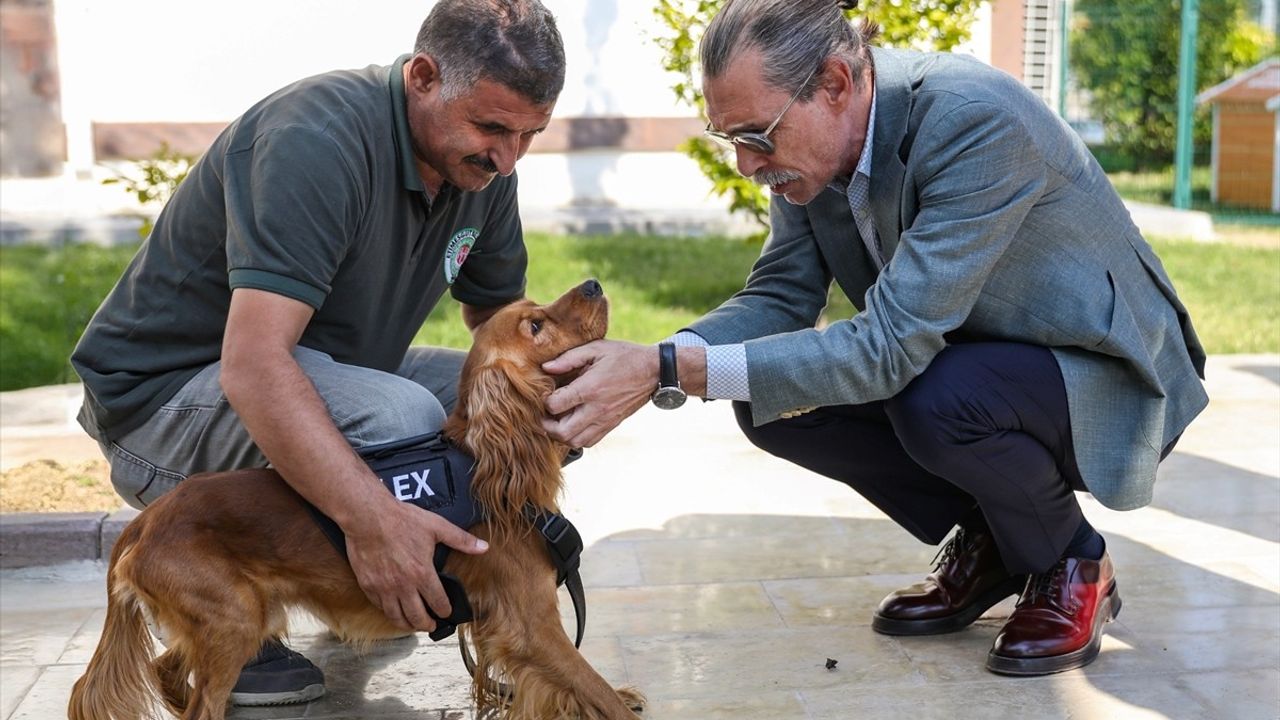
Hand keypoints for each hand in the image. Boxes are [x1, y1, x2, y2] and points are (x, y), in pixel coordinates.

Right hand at [343, 497, 487, 631]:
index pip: (438, 603)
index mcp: (422, 573)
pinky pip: (379, 606)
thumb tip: (483, 547)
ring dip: (407, 624)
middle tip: (431, 625)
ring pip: (397, 617)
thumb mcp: (436, 526)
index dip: (445, 611)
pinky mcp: (368, 586)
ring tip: (413, 624)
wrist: (368, 516)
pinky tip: (393, 610)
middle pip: (417, 617)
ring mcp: (384, 588)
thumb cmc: (401, 519)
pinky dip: (388, 612)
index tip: (446, 612)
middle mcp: (403, 585)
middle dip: (427, 625)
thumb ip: (461, 540)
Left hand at [541, 339, 657, 447]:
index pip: (555, 405)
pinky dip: (576, 438)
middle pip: (561, 431)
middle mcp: (596, 409)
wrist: (653, 371)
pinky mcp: (611, 425)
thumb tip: (546, 367)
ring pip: (574, 441)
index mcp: (590, 388)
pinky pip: (589, 442)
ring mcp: (605, 420)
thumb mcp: (596, 349)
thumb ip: (568, 358)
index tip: (546, 393)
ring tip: (557, 421)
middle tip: (544, 414)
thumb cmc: (624, 356)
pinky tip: (573, 424)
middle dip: (547, 425)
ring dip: (560, 434)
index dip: (545, 401)